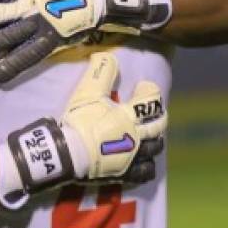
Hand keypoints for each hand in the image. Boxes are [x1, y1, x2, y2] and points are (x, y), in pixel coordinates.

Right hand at [0, 52, 166, 207]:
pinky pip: (146, 171)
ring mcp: (133, 156)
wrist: (68, 154)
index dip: (150, 90)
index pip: (152, 100)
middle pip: (159, 125)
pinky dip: (147, 164)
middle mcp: (136, 136)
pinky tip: (142, 159)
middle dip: (156, 114)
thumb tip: (106, 55)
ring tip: (145, 133)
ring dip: (153, 138)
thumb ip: (100, 72)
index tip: (143, 87)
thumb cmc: (80, 122)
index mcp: (129, 116)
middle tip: (147, 110)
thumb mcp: (87, 92)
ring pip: (155, 148)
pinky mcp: (126, 173)